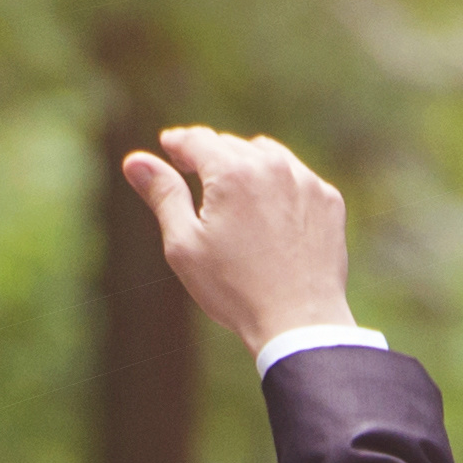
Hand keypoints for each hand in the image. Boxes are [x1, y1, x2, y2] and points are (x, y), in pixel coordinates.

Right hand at [120, 124, 352, 348]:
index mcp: (232, 171)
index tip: (169, 146)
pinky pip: (297, 178)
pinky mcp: (328, 200)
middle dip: (210, 155)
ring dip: (246, 164)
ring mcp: (305, 181)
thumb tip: (135, 160)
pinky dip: (280, 184)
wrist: (299, 322)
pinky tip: (270, 210)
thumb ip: (162, 195)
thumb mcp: (185, 244)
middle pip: (231, 146)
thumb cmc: (234, 289)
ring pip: (267, 155)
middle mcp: (272, 165)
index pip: (197, 140)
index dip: (178, 143)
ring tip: (233, 187)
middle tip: (194, 169)